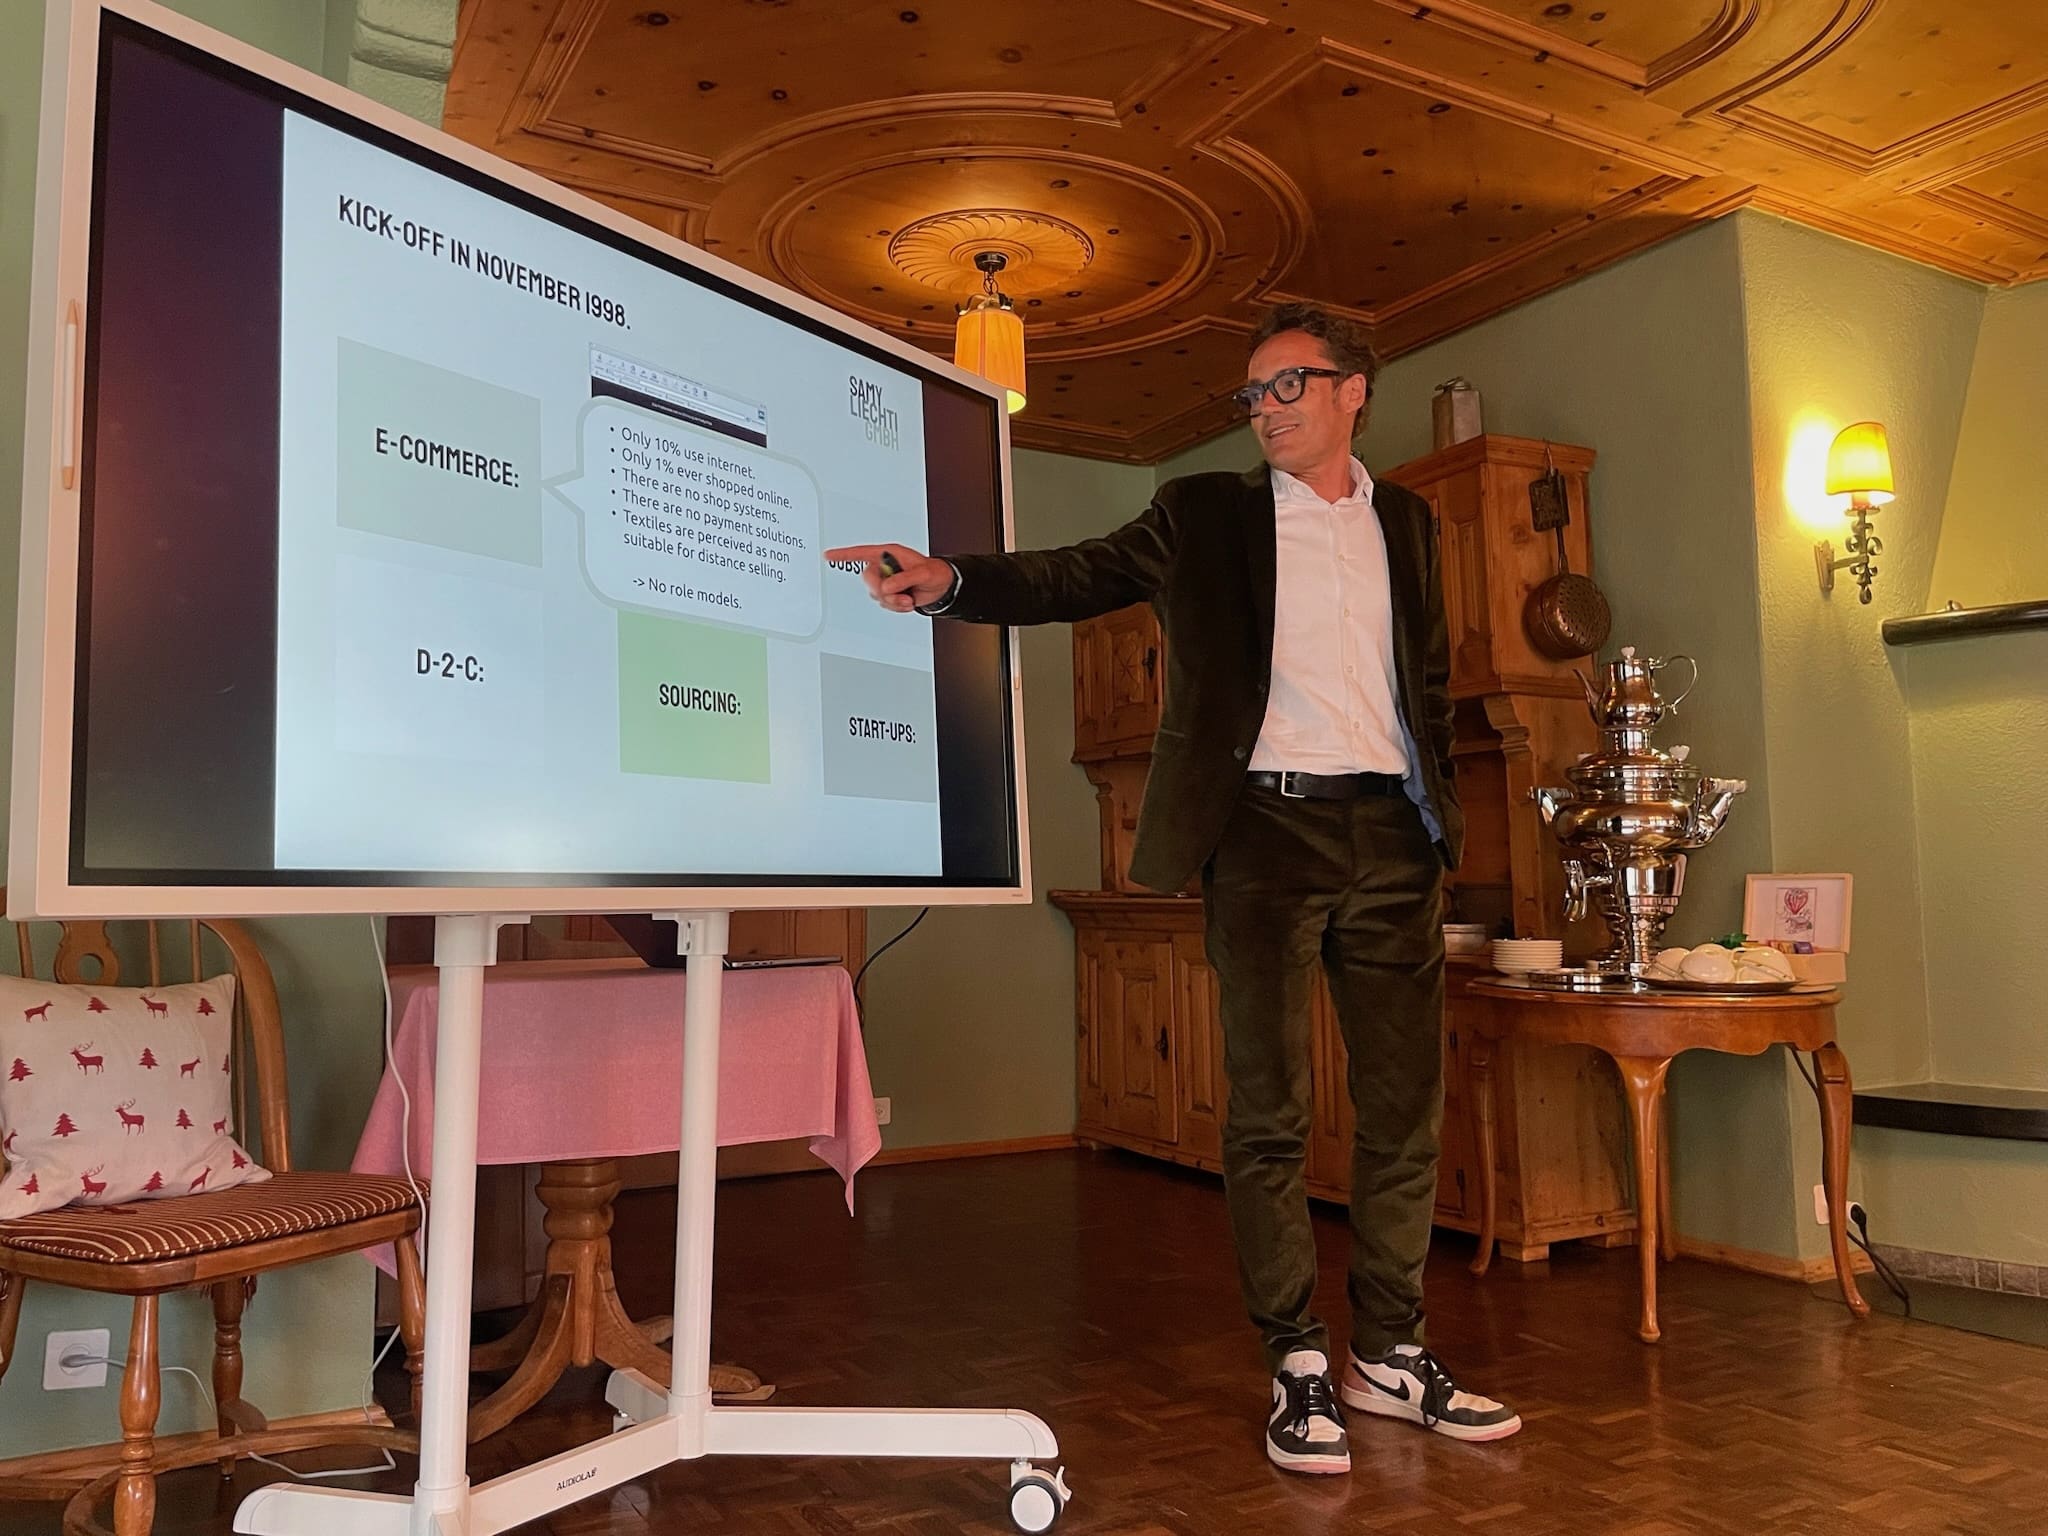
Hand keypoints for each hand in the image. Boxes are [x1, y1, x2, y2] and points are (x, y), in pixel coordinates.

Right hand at [825, 544, 953, 612]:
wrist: (941, 586)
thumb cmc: (934, 572)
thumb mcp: (923, 572)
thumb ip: (905, 578)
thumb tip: (888, 586)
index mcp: (889, 554)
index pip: (861, 553)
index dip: (844, 554)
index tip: (827, 555)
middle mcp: (884, 566)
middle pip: (868, 579)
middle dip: (883, 591)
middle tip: (899, 595)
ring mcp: (886, 581)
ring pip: (876, 595)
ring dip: (893, 601)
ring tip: (908, 598)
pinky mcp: (889, 594)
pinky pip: (884, 603)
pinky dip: (896, 607)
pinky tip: (907, 601)